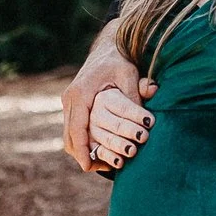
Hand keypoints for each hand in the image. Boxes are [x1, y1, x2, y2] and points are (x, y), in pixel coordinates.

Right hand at [62, 33, 150, 174]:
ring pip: (67, 133)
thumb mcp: (129, 75)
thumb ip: (135, 96)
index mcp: (80, 92)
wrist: (107, 45)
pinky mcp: (72, 103)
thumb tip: (148, 119)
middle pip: (68, 134)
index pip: (77, 126)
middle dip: (79, 153)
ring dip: (78, 149)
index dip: (82, 148)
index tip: (87, 166)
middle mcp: (70, 97)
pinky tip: (92, 152)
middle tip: (92, 169)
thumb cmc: (120, 60)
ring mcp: (69, 100)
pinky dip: (79, 141)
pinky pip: (71, 128)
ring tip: (92, 164)